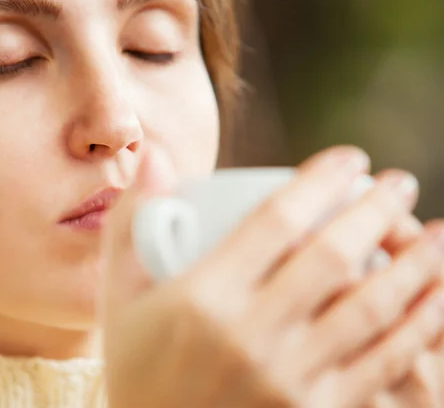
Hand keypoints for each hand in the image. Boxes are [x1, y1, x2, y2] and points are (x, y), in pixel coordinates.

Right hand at [102, 145, 443, 407]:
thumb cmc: (137, 366)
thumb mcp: (120, 295)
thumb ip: (133, 220)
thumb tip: (153, 151)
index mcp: (203, 299)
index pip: (277, 220)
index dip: (321, 181)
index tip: (350, 158)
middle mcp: (251, 337)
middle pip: (332, 257)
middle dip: (376, 210)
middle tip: (398, 183)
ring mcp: (289, 380)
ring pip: (371, 310)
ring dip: (416, 266)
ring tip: (437, 233)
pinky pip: (383, 365)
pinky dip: (420, 328)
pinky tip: (439, 298)